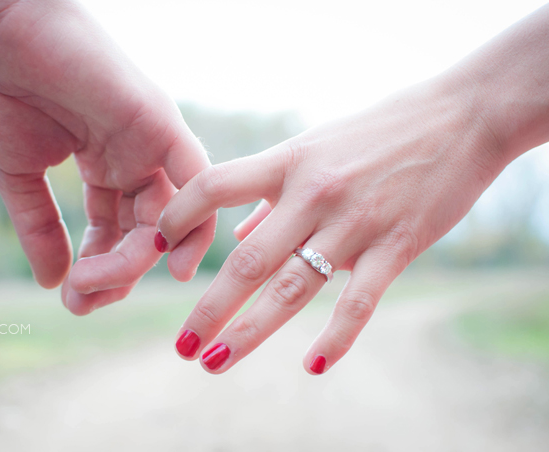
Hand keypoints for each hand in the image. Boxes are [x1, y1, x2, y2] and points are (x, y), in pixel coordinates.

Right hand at [0, 0, 214, 312]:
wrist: (1, 31)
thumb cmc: (6, 91)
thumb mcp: (17, 175)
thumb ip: (40, 228)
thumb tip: (52, 283)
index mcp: (109, 170)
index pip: (118, 234)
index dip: (100, 271)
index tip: (72, 300)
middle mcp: (140, 162)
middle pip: (147, 235)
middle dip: (118, 274)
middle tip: (82, 298)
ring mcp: (154, 144)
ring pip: (169, 218)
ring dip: (138, 259)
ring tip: (97, 282)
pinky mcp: (163, 123)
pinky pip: (195, 178)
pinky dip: (189, 220)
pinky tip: (167, 259)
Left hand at [157, 74, 512, 373]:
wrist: (461, 117)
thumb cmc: (378, 132)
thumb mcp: (314, 147)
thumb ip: (270, 192)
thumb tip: (237, 235)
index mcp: (288, 162)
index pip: (213, 186)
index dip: (176, 216)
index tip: (153, 248)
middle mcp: (313, 193)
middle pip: (247, 260)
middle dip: (209, 308)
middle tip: (181, 346)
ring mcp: (355, 222)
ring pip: (292, 287)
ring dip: (250, 331)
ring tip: (216, 361)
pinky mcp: (397, 245)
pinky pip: (358, 301)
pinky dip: (336, 338)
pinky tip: (313, 366)